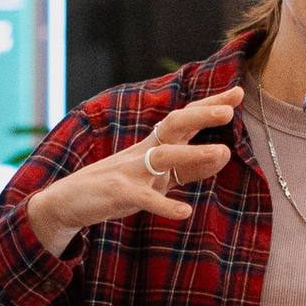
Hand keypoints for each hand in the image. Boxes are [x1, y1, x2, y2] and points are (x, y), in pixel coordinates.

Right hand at [26, 95, 237, 257]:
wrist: (67, 201)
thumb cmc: (117, 187)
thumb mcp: (156, 178)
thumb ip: (189, 169)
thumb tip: (223, 155)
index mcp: (153, 145)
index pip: (185, 120)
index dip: (210, 105)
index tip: (238, 93)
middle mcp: (144, 152)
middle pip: (175, 125)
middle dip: (201, 115)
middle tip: (229, 110)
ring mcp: (130, 171)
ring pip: (164, 157)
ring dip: (193, 154)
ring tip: (223, 153)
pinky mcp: (119, 194)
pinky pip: (145, 199)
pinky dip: (165, 206)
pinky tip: (185, 212)